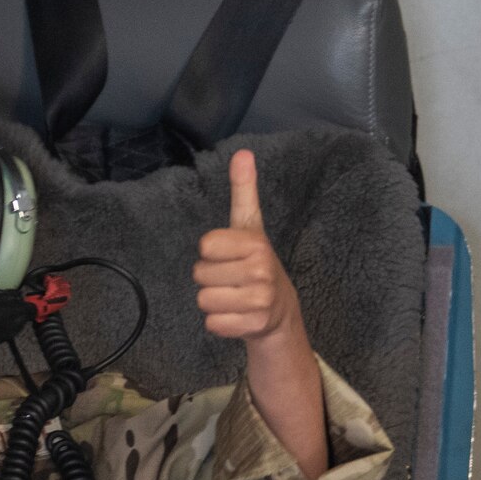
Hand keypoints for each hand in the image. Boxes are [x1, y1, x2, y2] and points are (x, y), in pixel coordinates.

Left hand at [196, 151, 301, 344]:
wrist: (280, 310)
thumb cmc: (256, 263)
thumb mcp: (251, 226)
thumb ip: (244, 191)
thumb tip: (242, 153)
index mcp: (256, 244)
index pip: (205, 246)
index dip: (211, 252)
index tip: (228, 255)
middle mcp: (261, 271)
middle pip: (200, 274)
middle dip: (211, 278)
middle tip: (232, 279)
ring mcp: (259, 300)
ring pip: (204, 300)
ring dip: (213, 301)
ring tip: (234, 297)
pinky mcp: (254, 325)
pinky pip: (212, 323)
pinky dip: (219, 322)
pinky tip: (237, 315)